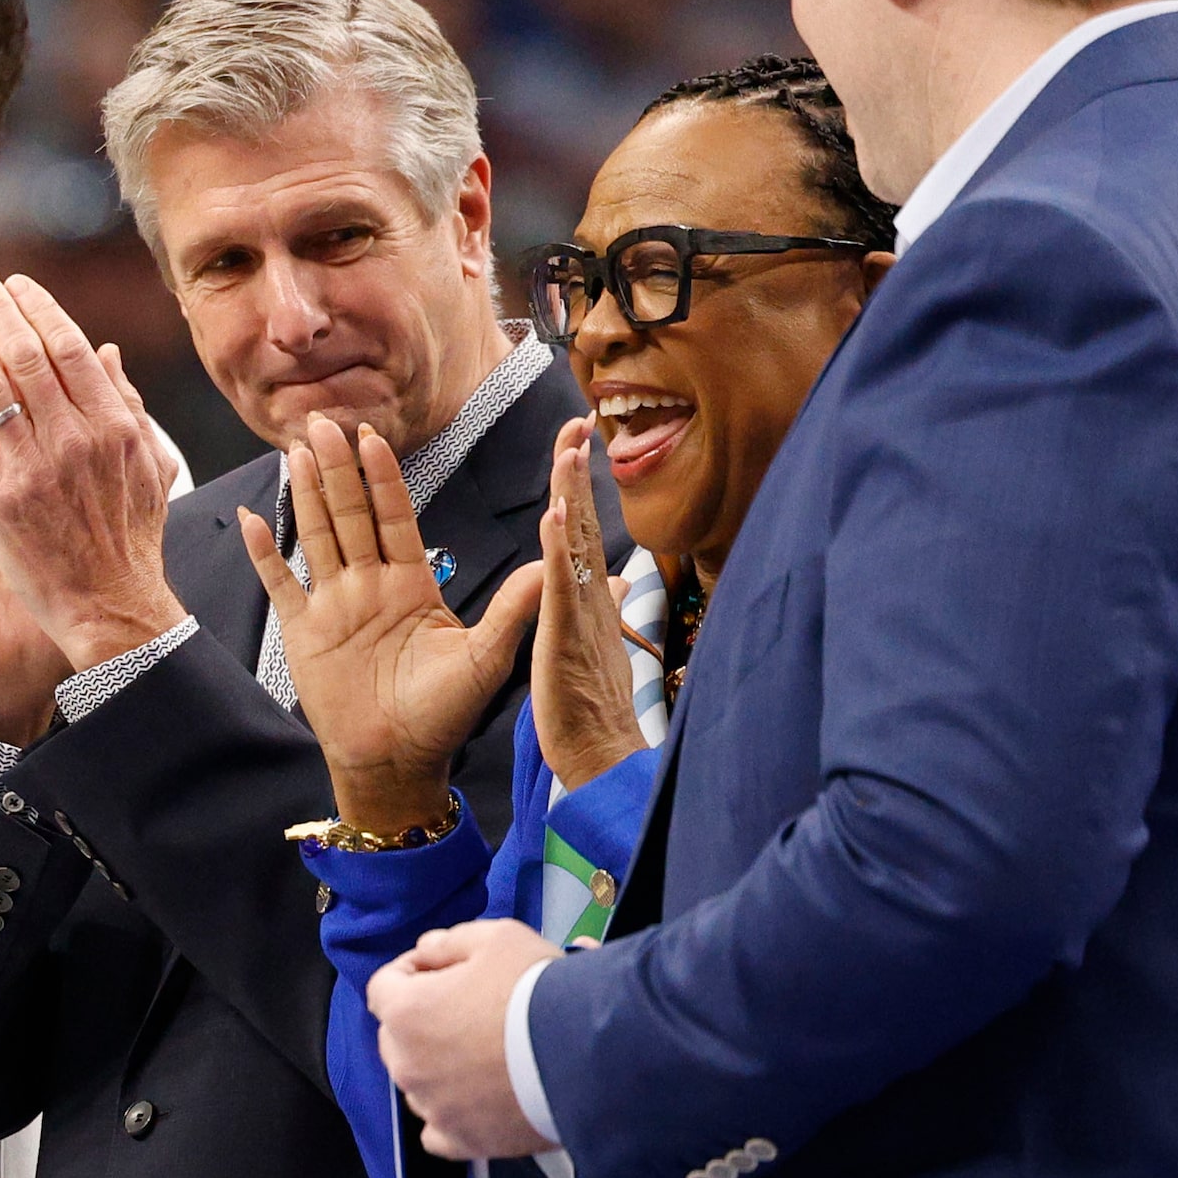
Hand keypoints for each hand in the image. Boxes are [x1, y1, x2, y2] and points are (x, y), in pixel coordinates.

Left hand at [0, 267, 185, 669]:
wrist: (112, 609)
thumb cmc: (133, 541)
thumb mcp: (149, 468)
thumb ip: (128, 408)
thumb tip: (106, 353)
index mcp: (112, 426)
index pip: (69, 347)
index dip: (39, 308)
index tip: (18, 284)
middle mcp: (73, 438)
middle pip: (24, 354)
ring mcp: (34, 468)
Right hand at [239, 415, 539, 831]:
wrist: (396, 764)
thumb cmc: (443, 716)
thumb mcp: (484, 659)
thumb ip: (512, 608)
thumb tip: (547, 564)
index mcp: (411, 583)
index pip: (394, 516)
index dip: (381, 476)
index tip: (372, 435)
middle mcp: (369, 585)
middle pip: (349, 513)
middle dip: (336, 467)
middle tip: (320, 420)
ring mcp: (333, 605)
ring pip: (316, 535)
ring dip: (304, 493)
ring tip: (293, 449)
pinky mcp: (303, 632)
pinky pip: (280, 584)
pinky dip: (264, 553)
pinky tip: (250, 518)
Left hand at [366, 918, 562, 1159]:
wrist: (584, 1054)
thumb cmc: (536, 990)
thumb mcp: (495, 938)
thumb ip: (448, 942)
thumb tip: (427, 951)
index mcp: (406, 1012)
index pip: (383, 987)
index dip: (411, 971)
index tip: (439, 969)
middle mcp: (408, 1064)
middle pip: (396, 1036)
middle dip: (421, 1018)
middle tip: (467, 1007)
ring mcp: (434, 1107)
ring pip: (417, 1082)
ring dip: (436, 1066)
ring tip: (482, 1052)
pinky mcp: (463, 1140)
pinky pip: (438, 1131)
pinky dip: (450, 1115)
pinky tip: (475, 1098)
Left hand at [531, 418, 645, 788]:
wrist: (601, 757)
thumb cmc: (591, 708)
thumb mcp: (592, 645)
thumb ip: (602, 608)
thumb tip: (619, 582)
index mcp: (587, 598)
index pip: (579, 529)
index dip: (577, 483)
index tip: (575, 438)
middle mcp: (590, 598)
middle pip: (581, 522)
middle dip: (577, 470)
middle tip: (577, 420)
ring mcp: (582, 615)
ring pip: (574, 544)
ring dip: (571, 493)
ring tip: (567, 450)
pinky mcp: (569, 636)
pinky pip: (562, 585)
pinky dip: (561, 546)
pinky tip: (557, 512)